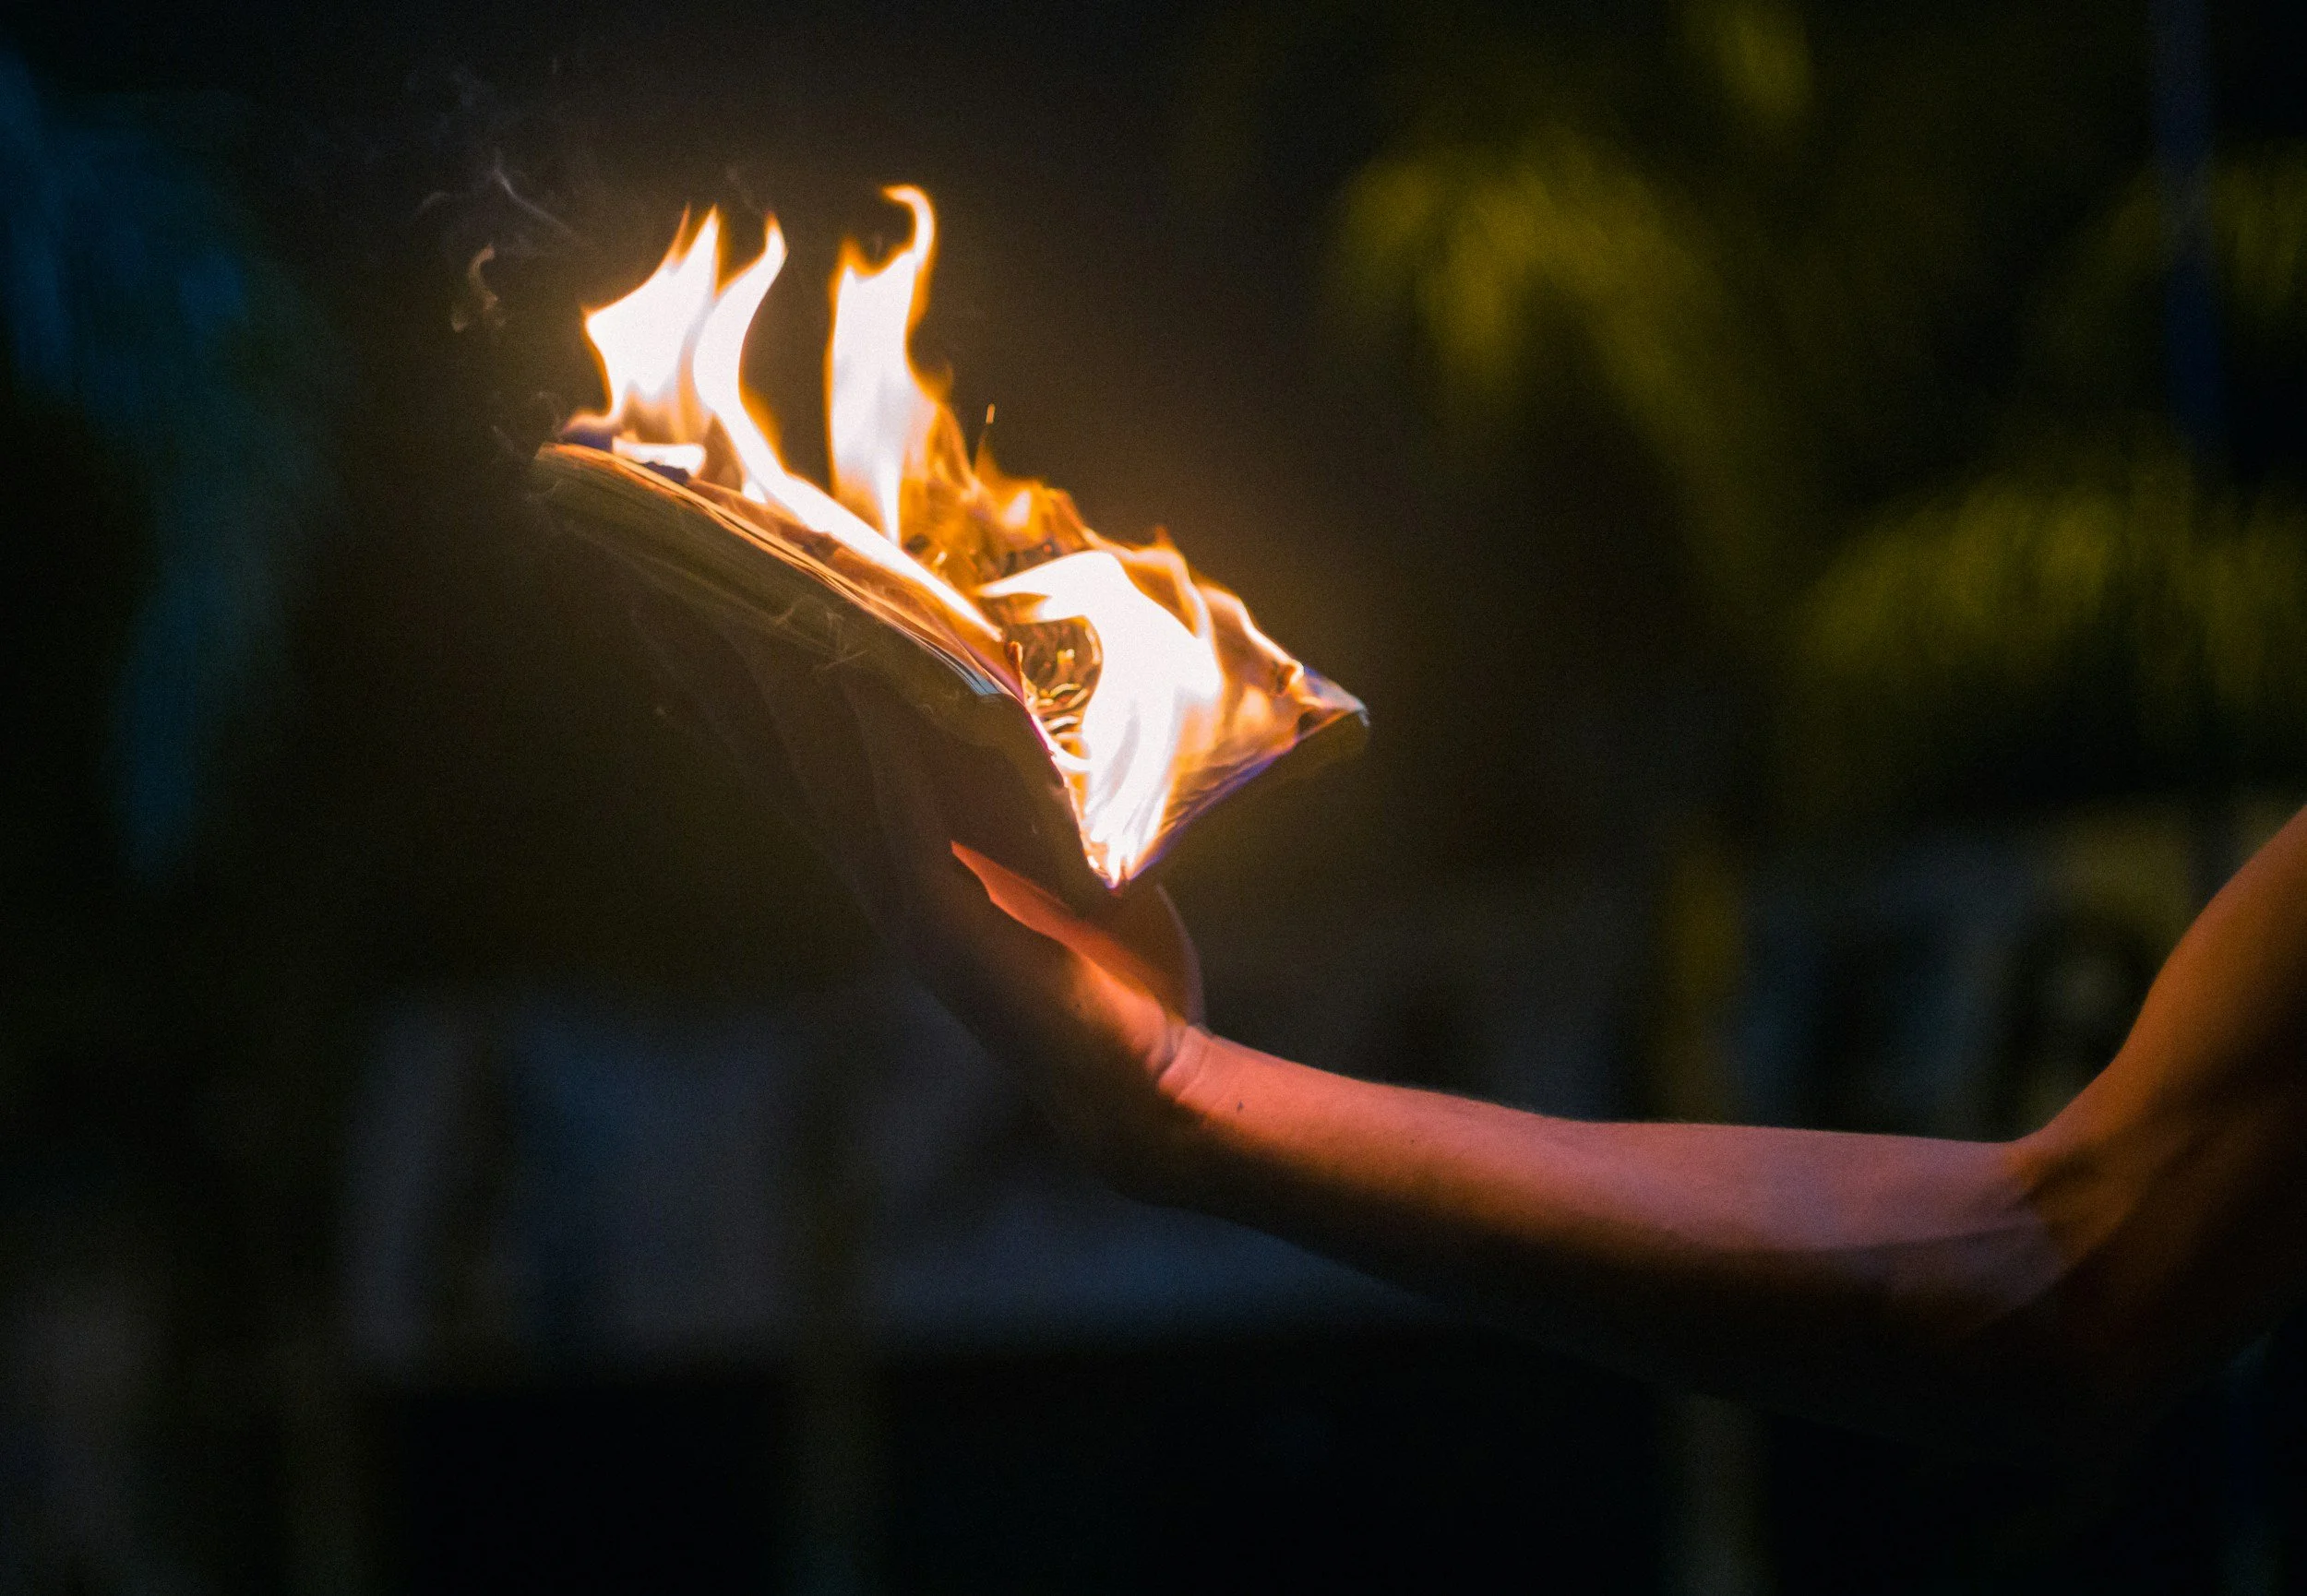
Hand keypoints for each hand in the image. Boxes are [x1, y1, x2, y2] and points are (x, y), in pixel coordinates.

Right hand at [625, 584, 1216, 1192]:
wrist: (1139, 1079)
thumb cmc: (1101, 969)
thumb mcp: (1047, 858)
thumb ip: (1011, 793)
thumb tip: (1010, 702)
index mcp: (890, 857)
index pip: (788, 759)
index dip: (726, 691)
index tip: (672, 611)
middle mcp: (876, 875)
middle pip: (775, 754)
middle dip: (714, 671)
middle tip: (650, 586)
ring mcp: (902, 903)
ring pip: (818, 776)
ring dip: (776, 691)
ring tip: (736, 606)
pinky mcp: (946, 925)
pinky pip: (899, 819)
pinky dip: (877, 747)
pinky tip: (855, 681)